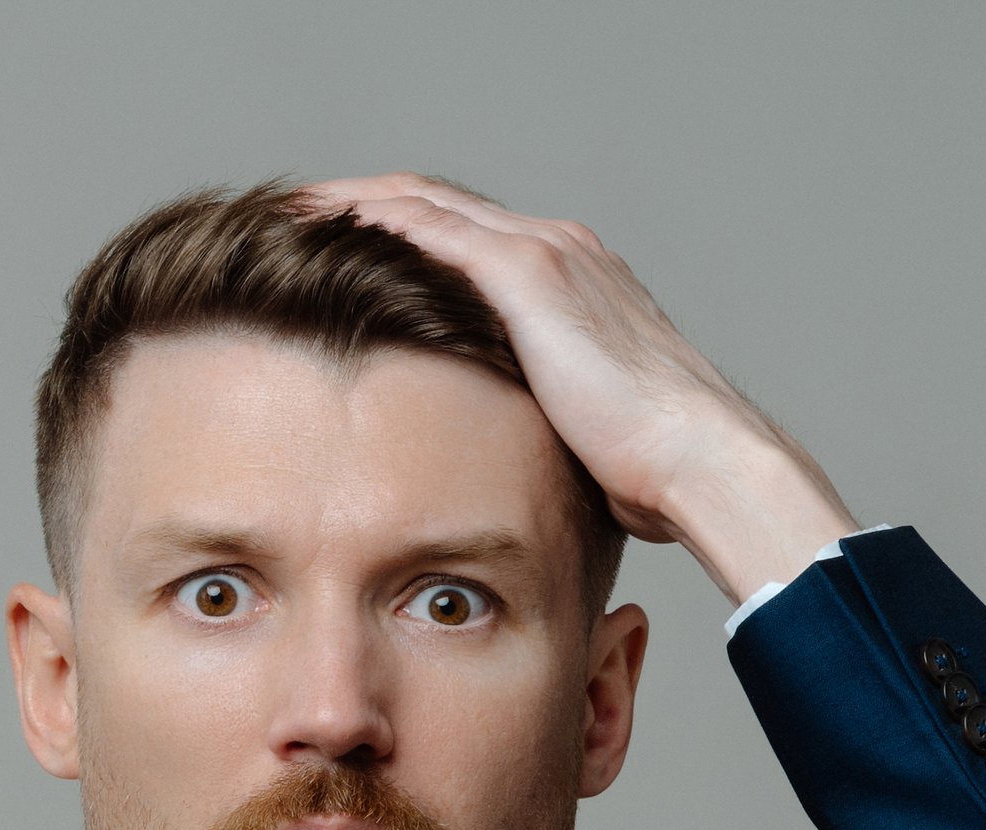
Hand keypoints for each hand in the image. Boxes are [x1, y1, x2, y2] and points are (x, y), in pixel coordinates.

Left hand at [300, 174, 857, 603]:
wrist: (697, 459)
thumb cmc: (651, 470)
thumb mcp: (577, 430)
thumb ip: (535, 417)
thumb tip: (503, 461)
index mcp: (571, 280)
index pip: (464, 235)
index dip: (396, 233)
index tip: (337, 248)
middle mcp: (559, 248)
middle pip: (435, 202)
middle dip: (360, 204)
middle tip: (291, 217)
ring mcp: (546, 254)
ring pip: (424, 203)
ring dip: (351, 203)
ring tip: (288, 216)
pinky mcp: (531, 276)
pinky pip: (431, 230)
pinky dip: (373, 222)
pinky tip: (324, 231)